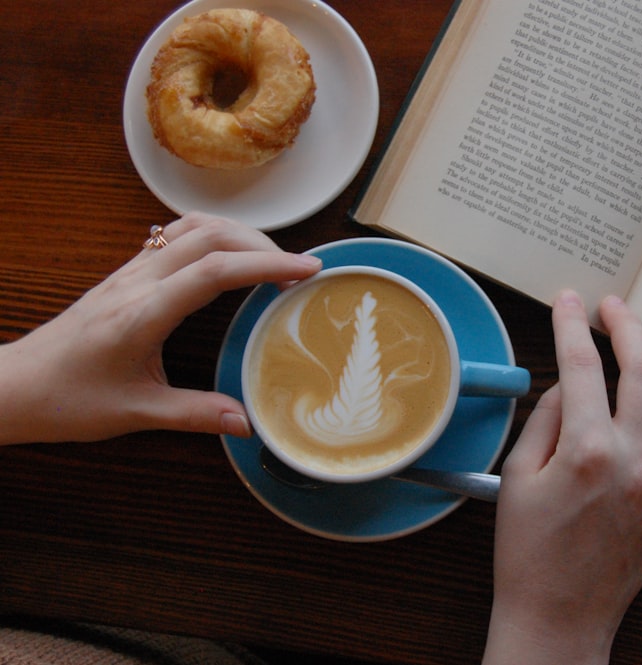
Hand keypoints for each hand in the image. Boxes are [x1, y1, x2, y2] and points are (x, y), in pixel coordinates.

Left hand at [0, 212, 321, 444]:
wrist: (14, 386)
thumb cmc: (68, 400)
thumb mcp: (135, 414)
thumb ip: (195, 414)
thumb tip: (248, 422)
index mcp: (142, 314)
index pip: (215, 272)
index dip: (267, 264)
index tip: (307, 269)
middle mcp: (137, 282)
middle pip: (210, 236)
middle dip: (263, 245)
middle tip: (298, 271)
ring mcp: (130, 272)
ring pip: (192, 227)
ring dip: (238, 234)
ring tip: (270, 260)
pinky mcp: (126, 273)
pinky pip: (174, 235)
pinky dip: (213, 236)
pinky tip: (229, 258)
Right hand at [484, 291, 641, 664]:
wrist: (561, 615)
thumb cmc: (529, 552)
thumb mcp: (519, 477)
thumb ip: (547, 419)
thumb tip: (571, 381)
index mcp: (586, 452)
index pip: (581, 366)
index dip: (572, 324)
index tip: (568, 301)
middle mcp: (635, 460)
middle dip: (628, 326)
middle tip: (614, 305)